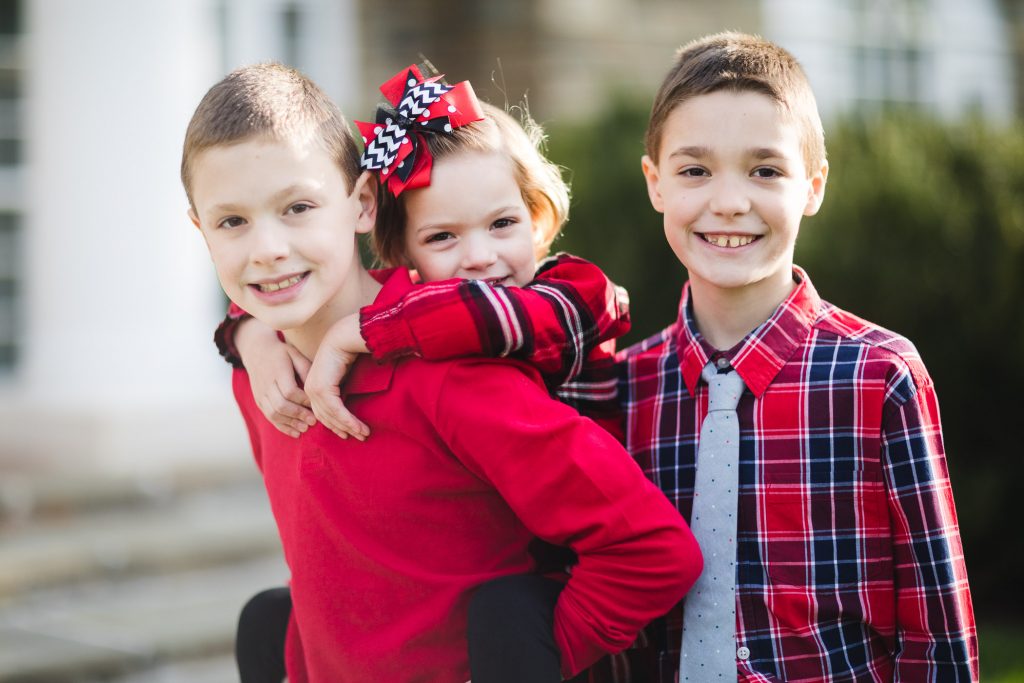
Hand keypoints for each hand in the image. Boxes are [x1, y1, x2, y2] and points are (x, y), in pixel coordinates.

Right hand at [235, 318, 316, 437]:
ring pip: (273, 413)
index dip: (303, 400)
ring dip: (290, 423)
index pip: (290, 391)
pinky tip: (295, 433)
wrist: (256, 352)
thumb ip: (305, 369)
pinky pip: (269, 417)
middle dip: (298, 415)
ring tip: (305, 429)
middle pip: (281, 405)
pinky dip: (282, 426)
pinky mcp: (258, 401)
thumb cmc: (282, 354)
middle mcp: (266, 384)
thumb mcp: (294, 354)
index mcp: (277, 371)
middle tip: (313, 421)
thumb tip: (317, 387)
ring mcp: (260, 394)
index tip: (316, 405)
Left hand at [306, 313, 369, 439]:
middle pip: (325, 417)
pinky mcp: (323, 389)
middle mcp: (310, 389)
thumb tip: (348, 402)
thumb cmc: (345, 353)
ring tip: (363, 434)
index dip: (335, 424)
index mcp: (312, 386)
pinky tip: (359, 427)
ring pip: (331, 416)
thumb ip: (340, 390)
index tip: (349, 433)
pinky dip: (348, 421)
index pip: (322, 412)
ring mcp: (314, 390)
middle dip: (343, 429)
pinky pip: (336, 411)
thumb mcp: (340, 376)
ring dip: (349, 427)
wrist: (343, 338)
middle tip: (359, 436)